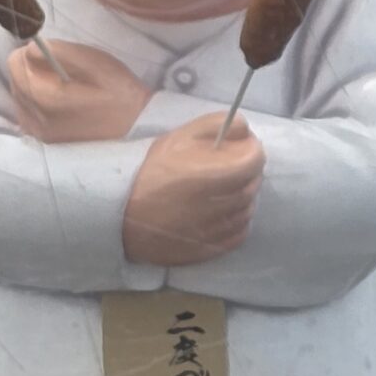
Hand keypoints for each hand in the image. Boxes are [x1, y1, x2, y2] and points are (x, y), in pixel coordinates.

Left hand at [8, 40, 148, 142]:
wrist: (136, 130)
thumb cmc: (119, 92)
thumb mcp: (95, 63)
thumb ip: (60, 51)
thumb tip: (30, 47)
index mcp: (46, 98)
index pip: (15, 63)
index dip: (31, 51)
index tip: (52, 53)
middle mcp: (35, 119)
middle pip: (15, 80)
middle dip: (32, 69)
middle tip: (61, 71)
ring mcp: (38, 134)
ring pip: (19, 97)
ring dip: (34, 86)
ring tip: (63, 88)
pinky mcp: (44, 142)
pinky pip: (26, 114)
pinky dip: (36, 104)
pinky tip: (58, 104)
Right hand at [123, 115, 264, 264]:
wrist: (121, 215)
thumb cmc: (149, 173)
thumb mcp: (177, 138)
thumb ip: (214, 125)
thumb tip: (244, 128)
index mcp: (211, 176)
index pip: (254, 162)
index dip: (253, 151)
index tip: (244, 148)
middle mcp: (217, 206)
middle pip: (252, 186)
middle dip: (248, 173)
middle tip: (232, 167)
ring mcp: (215, 231)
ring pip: (247, 211)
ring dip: (243, 197)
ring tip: (225, 190)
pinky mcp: (210, 250)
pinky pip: (239, 234)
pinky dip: (238, 222)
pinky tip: (223, 213)